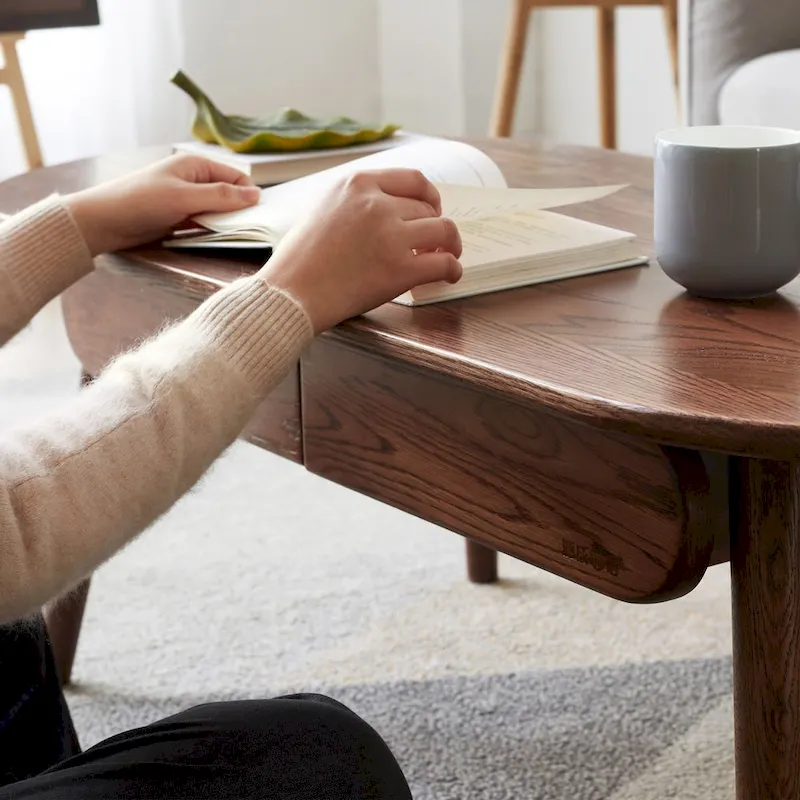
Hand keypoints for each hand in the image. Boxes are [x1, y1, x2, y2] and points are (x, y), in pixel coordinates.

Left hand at [64, 154, 260, 256]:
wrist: (103, 222)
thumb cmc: (140, 202)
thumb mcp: (185, 198)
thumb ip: (221, 197)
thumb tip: (256, 195)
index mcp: (195, 166)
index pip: (235, 177)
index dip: (248, 195)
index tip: (256, 216)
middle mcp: (193, 180)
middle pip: (228, 195)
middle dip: (236, 211)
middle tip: (243, 229)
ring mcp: (186, 200)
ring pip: (216, 211)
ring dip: (222, 223)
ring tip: (226, 235)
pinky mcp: (178, 218)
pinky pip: (203, 223)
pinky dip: (209, 230)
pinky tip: (210, 238)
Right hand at [259, 169, 462, 331]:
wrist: (290, 293)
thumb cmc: (299, 259)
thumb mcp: (323, 207)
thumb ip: (357, 201)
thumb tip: (392, 208)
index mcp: (358, 183)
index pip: (414, 180)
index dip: (429, 197)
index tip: (431, 211)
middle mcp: (377, 204)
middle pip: (428, 209)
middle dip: (434, 227)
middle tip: (431, 244)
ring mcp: (391, 236)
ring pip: (444, 231)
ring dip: (450, 245)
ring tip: (446, 256)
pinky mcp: (400, 269)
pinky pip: (444, 264)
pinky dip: (453, 269)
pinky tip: (449, 275)